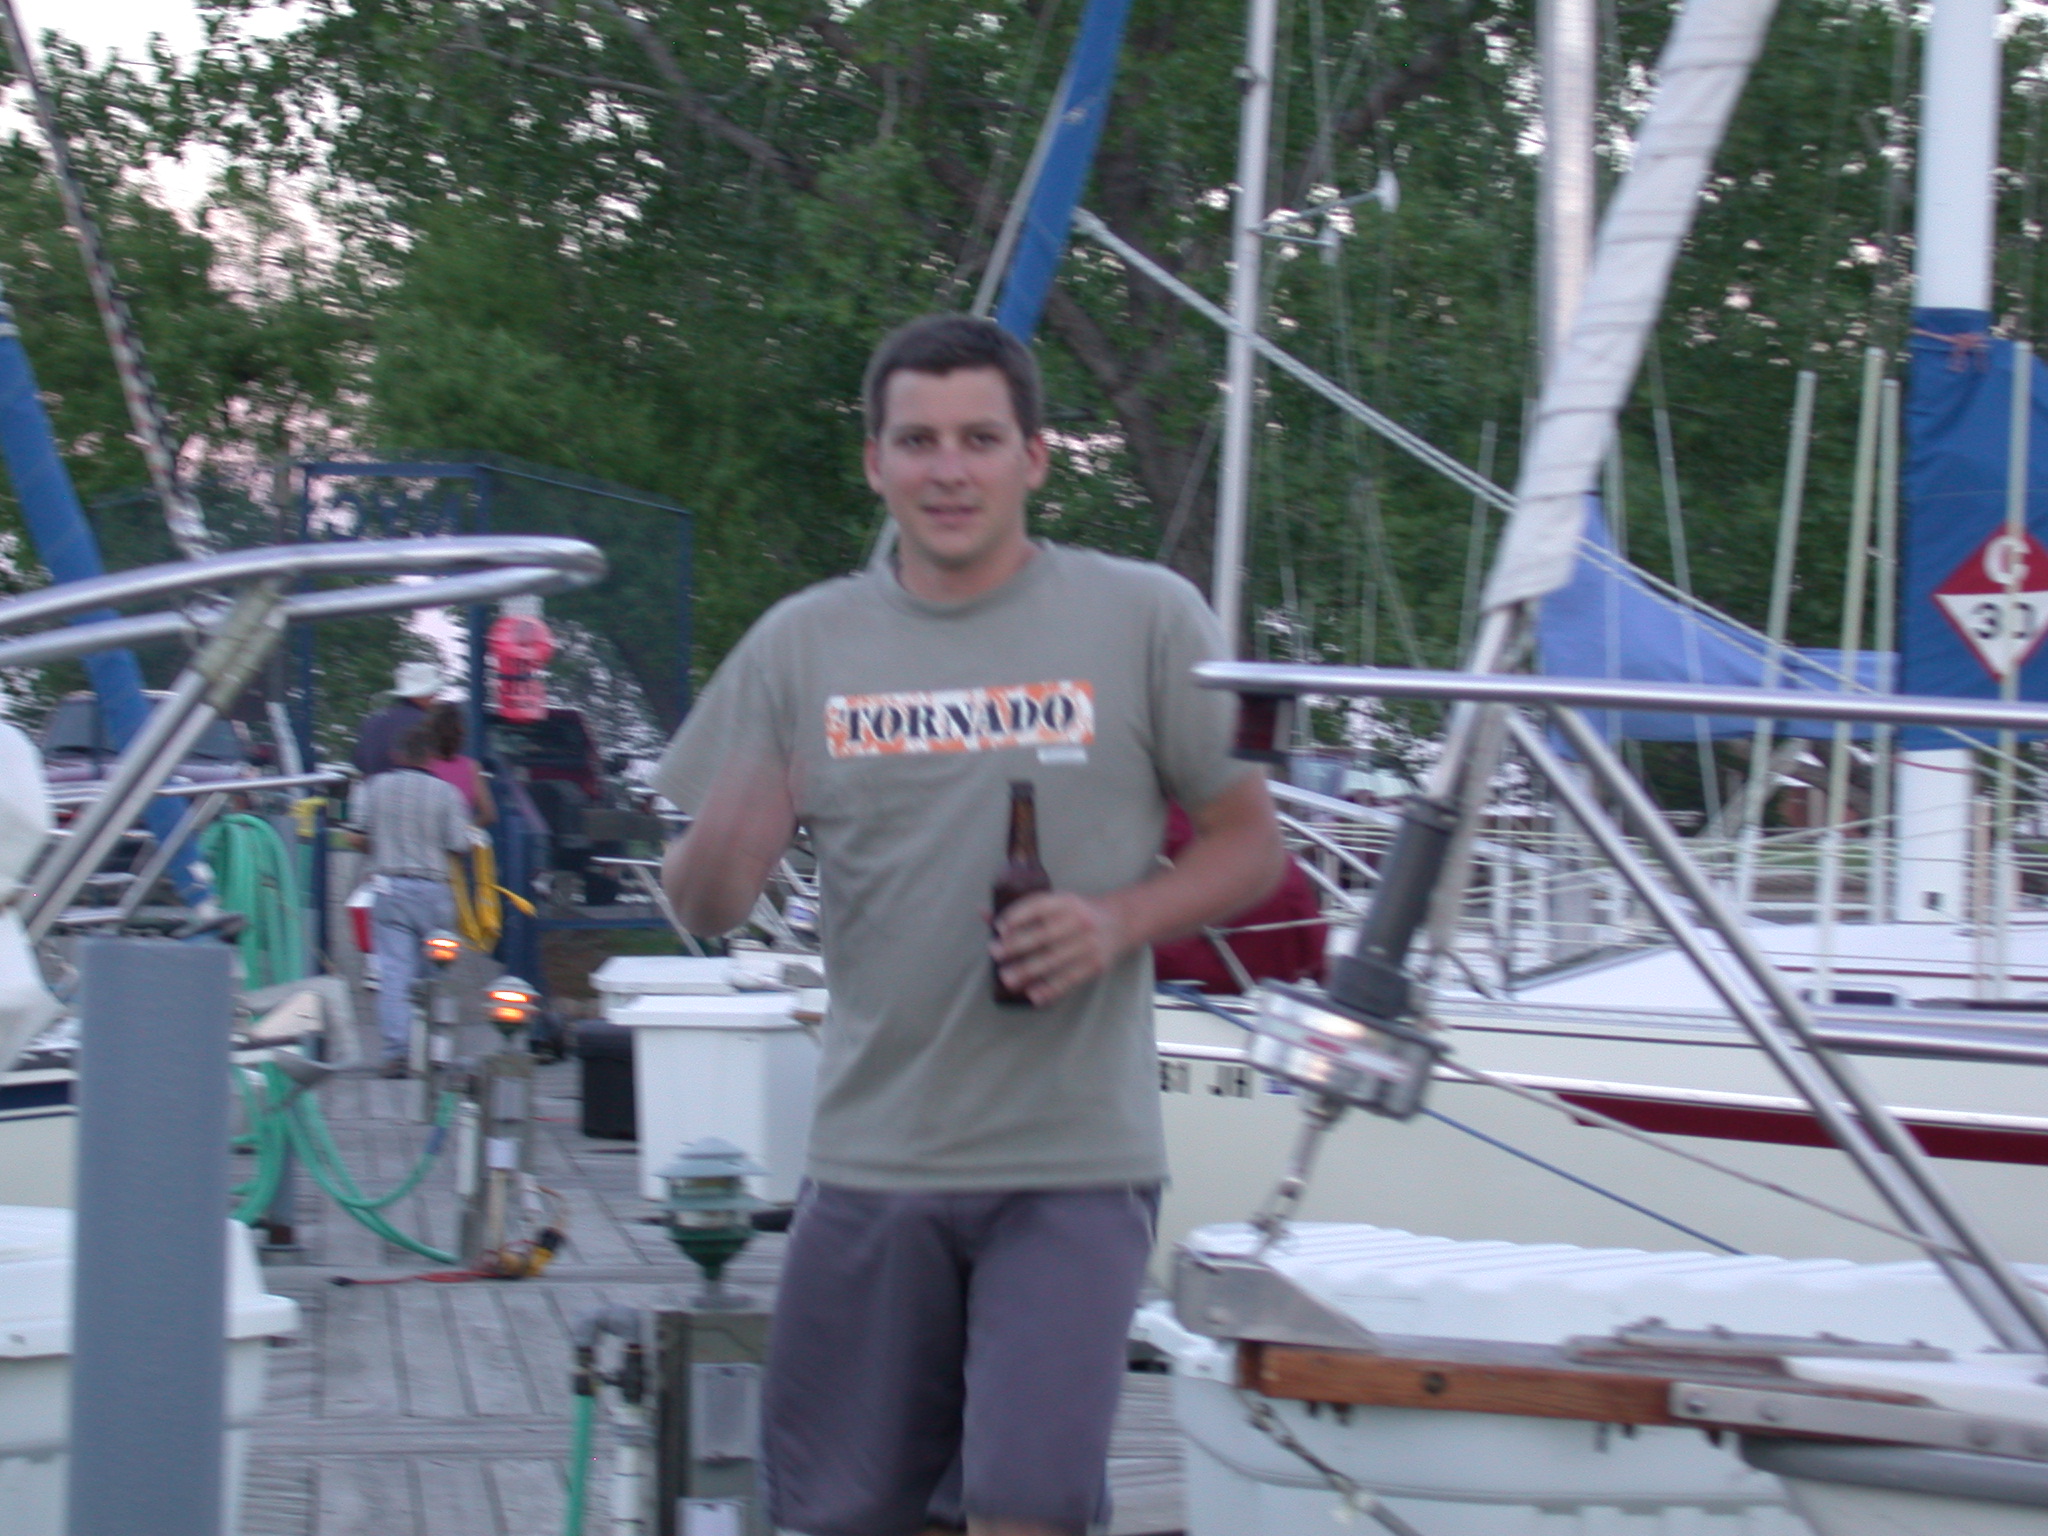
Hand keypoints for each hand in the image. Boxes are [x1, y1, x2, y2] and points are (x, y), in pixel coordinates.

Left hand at [991, 892, 1127, 1005]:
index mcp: (1066, 901)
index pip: (1039, 906)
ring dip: (1028, 971)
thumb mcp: (1056, 903)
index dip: (1018, 916)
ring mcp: (1089, 944)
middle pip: (1044, 935)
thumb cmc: (1078, 912)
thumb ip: (1021, 910)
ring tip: (1007, 979)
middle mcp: (1079, 920)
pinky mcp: (1095, 965)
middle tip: (995, 954)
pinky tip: (1033, 995)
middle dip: (1017, 945)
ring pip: (1054, 960)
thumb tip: (983, 913)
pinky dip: (1050, 989)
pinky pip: (1069, 979)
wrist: (1122, 922)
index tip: (999, 928)